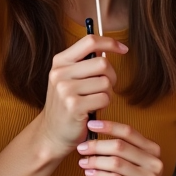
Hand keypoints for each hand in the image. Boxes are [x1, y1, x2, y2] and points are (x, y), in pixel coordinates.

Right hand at [35, 34, 126, 159]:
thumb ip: (84, 62)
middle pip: (102, 63)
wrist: (52, 133)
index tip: (123, 49)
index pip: (89, 41)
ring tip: (96, 100)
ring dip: (108, 93)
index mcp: (60, 61)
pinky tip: (94, 110)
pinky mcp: (74, 106)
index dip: (110, 43)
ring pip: (106, 82)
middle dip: (111, 75)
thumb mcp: (68, 78)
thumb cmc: (66, 104)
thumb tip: (109, 46)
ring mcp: (65, 90)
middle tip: (106, 87)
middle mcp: (60, 73)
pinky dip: (105, 105)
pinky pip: (104, 98)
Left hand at [78, 119, 162, 175]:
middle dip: (97, 145)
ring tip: (82, 161)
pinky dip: (98, 175)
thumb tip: (92, 128)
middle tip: (81, 147)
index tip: (91, 124)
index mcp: (153, 150)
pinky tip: (88, 173)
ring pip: (115, 163)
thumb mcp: (122, 162)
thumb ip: (114, 147)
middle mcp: (155, 163)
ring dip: (95, 161)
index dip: (109, 126)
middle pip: (120, 146)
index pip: (129, 132)